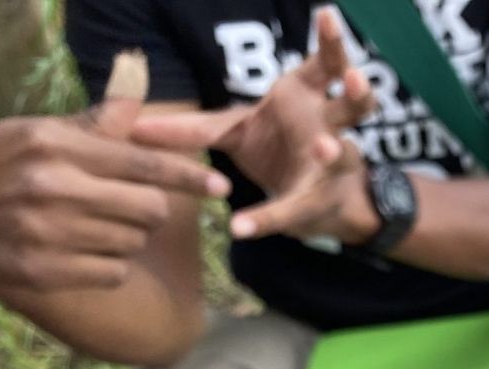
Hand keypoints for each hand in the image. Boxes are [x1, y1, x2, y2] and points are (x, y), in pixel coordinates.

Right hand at [0, 70, 229, 292]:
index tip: (219, 188)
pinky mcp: (44, 272)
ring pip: (131, 242)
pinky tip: (81, 252)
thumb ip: (93, 125)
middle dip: (149, 211)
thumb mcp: (34, 133)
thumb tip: (138, 96)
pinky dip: (108, 265)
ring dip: (124, 238)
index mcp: (53, 146)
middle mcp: (51, 187)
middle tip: (129, 208)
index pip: (140, 163)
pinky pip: (113, 272)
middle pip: (147, 209)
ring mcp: (46, 233)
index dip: (187, 178)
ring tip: (90, 227)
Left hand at [131, 8, 375, 222]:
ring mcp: (329, 170)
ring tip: (325, 148)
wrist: (314, 204)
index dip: (330, 41)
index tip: (325, 12)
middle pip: (355, 104)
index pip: (328, 64)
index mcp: (310, 99)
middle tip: (351, 77)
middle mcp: (328, 129)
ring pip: (346, 156)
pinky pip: (287, 211)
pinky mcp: (312, 205)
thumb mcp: (234, 133)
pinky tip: (238, 227)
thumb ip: (191, 127)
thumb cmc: (277, 153)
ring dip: (336, 151)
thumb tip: (132, 124)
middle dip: (357, 90)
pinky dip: (262, 219)